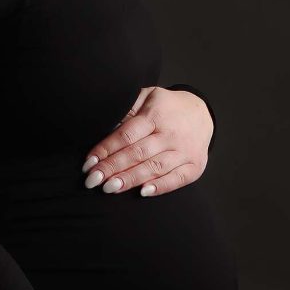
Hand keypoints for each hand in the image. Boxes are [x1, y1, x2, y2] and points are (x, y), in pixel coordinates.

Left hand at [80, 86, 213, 196]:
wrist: (201, 113)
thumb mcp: (146, 96)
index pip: (127, 134)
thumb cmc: (165, 107)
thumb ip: (127, 108)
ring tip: (109, 188)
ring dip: (131, 179)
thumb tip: (103, 124)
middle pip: (138, 153)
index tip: (89, 162)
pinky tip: (142, 192)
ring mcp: (185, 151)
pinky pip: (178, 179)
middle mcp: (171, 134)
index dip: (106, 149)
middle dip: (113, 168)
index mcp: (156, 115)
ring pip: (155, 167)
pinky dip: (161, 187)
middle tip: (93, 180)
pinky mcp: (195, 166)